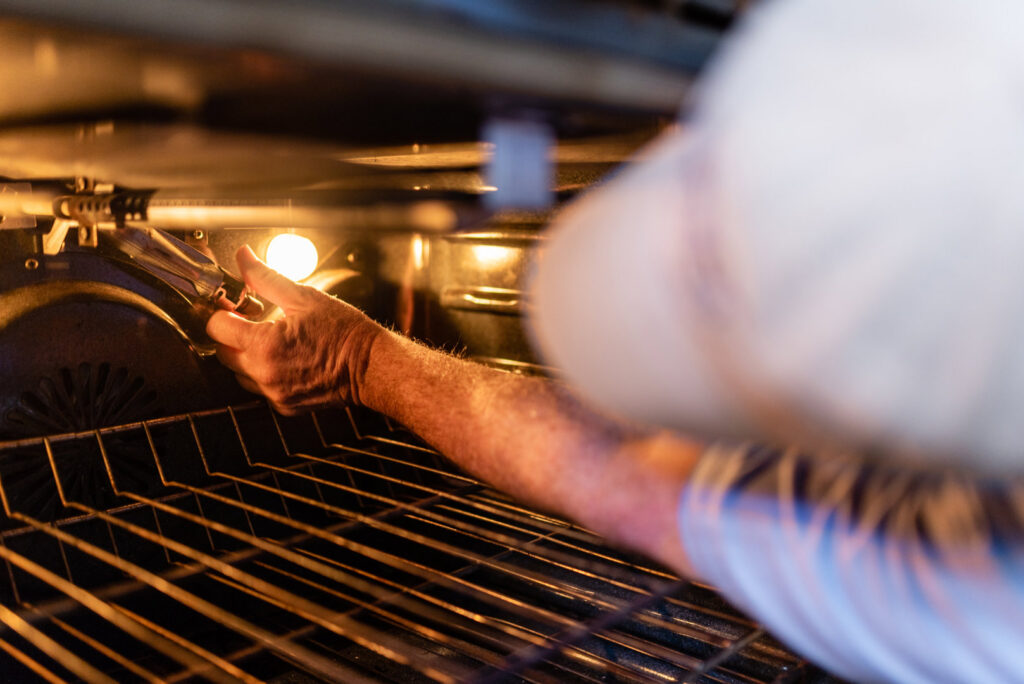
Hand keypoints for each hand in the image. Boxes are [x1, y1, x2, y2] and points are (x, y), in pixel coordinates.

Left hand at [206, 245, 382, 413]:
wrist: (371, 366)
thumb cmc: (344, 332)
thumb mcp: (304, 297)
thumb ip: (265, 278)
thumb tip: (244, 257)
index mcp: (265, 345)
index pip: (217, 328)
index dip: (224, 313)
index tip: (235, 309)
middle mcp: (265, 374)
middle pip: (222, 353)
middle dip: (232, 336)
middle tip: (253, 323)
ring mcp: (274, 393)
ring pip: (238, 374)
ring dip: (246, 358)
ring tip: (273, 343)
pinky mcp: (285, 405)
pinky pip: (260, 389)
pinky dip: (265, 375)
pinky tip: (286, 361)